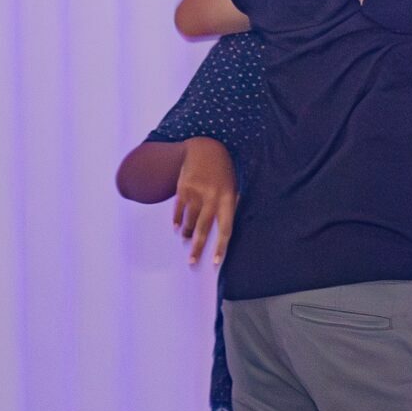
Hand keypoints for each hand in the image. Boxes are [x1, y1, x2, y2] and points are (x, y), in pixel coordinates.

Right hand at [173, 137, 237, 266]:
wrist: (204, 148)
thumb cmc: (224, 170)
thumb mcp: (234, 186)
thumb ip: (232, 205)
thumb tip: (229, 228)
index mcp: (227, 199)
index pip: (225, 228)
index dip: (220, 247)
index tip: (216, 263)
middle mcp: (210, 198)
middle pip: (203, 228)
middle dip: (198, 247)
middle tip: (192, 262)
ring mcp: (195, 193)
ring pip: (190, 221)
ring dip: (188, 234)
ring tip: (188, 242)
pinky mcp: (182, 189)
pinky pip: (179, 210)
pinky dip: (178, 220)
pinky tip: (178, 229)